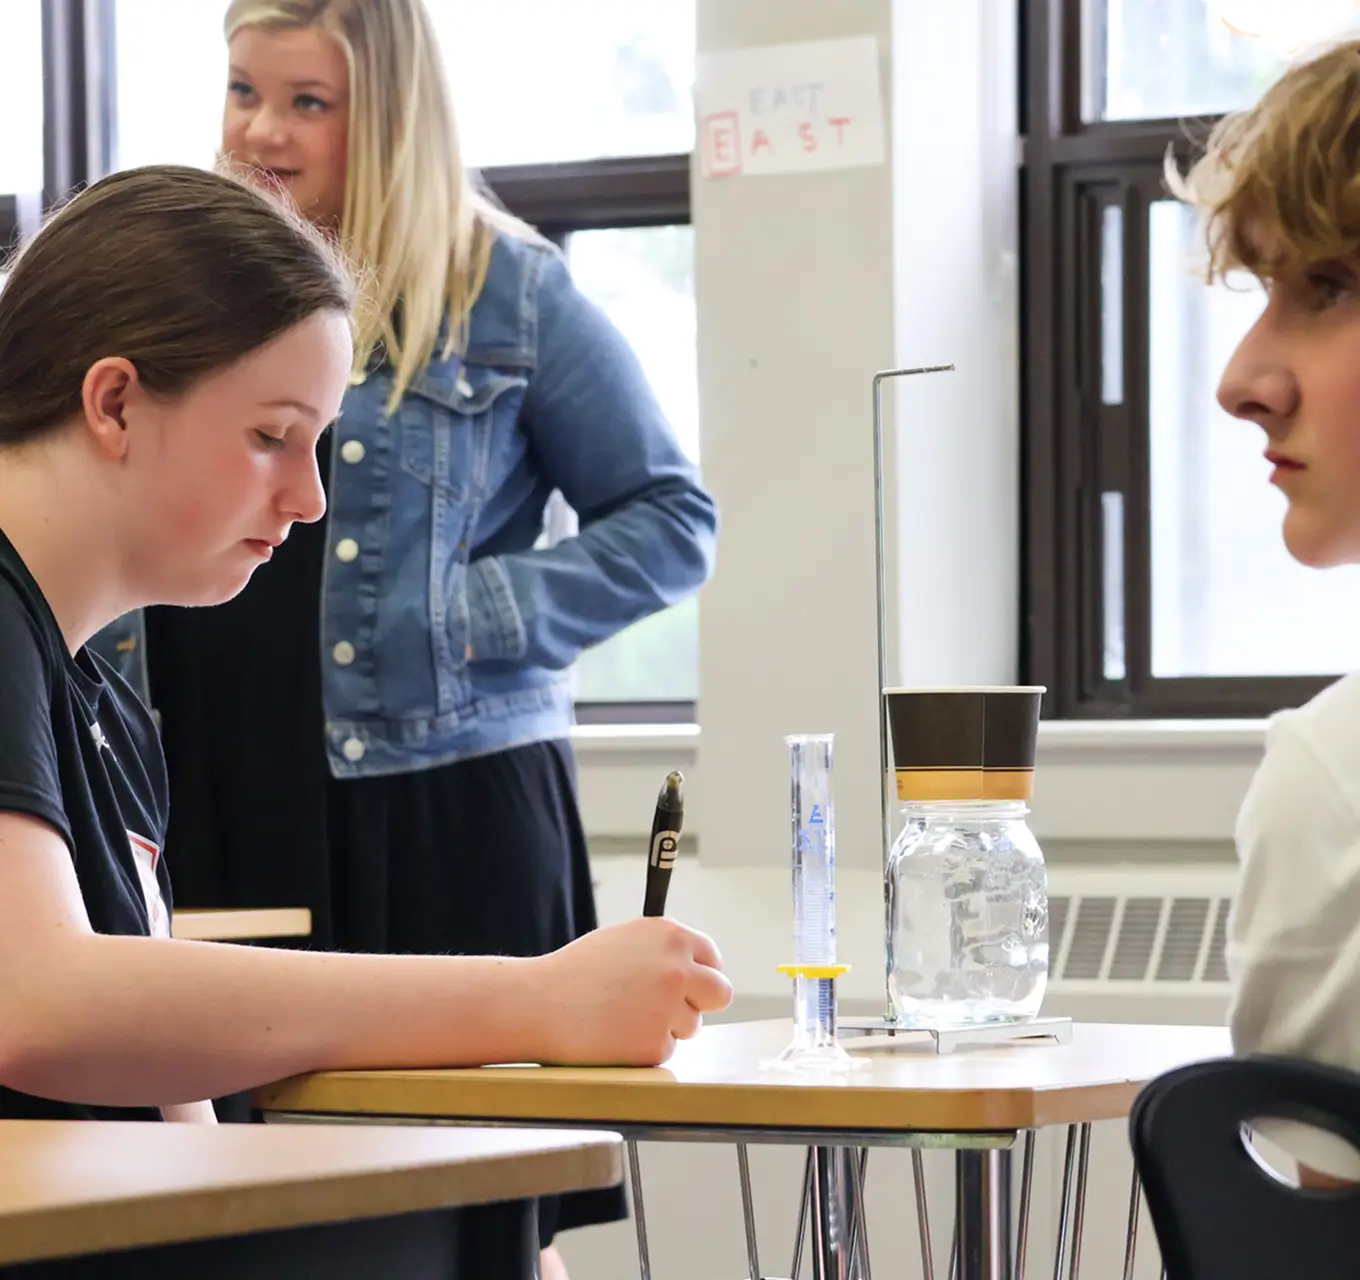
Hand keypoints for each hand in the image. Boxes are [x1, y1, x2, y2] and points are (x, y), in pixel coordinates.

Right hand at [538, 917, 732, 1066]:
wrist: (539, 1003)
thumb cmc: (577, 972)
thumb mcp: (625, 940)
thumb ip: (663, 951)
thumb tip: (694, 969)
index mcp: (670, 936)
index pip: (711, 957)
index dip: (702, 974)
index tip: (695, 985)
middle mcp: (677, 969)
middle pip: (720, 993)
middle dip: (702, 1003)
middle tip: (676, 1009)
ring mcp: (669, 1008)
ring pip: (690, 1025)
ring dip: (666, 1026)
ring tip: (623, 1017)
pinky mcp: (656, 1045)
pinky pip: (665, 1049)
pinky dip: (645, 1048)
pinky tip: (615, 1036)